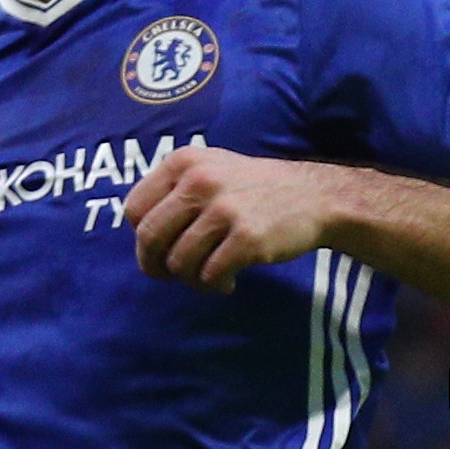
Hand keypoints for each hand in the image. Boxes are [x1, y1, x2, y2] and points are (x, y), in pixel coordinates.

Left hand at [127, 146, 352, 291]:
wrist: (315, 196)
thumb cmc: (256, 189)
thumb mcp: (211, 169)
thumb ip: (174, 190)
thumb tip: (138, 232)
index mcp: (184, 162)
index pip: (134, 208)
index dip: (141, 237)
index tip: (158, 250)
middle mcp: (200, 181)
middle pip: (150, 238)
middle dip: (155, 265)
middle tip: (171, 276)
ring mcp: (224, 209)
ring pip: (179, 262)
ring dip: (190, 279)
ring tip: (209, 276)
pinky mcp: (247, 237)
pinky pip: (210, 275)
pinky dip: (215, 286)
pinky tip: (229, 281)